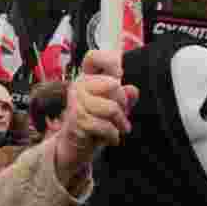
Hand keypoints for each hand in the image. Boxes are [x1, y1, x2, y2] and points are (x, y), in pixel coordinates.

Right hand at [54, 50, 137, 187]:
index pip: (93, 57)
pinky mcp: (77, 119)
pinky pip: (106, 125)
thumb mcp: (113, 110)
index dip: (110, 61)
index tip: (119, 74)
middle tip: (119, 117)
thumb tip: (133, 89)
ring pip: (111, 107)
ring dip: (119, 123)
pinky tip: (108, 138)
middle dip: (123, 105)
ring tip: (116, 129)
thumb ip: (123, 98)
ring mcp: (76, 102)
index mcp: (87, 79)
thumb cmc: (94, 125)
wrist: (73, 148)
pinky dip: (113, 135)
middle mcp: (78, 86)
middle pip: (113, 85)